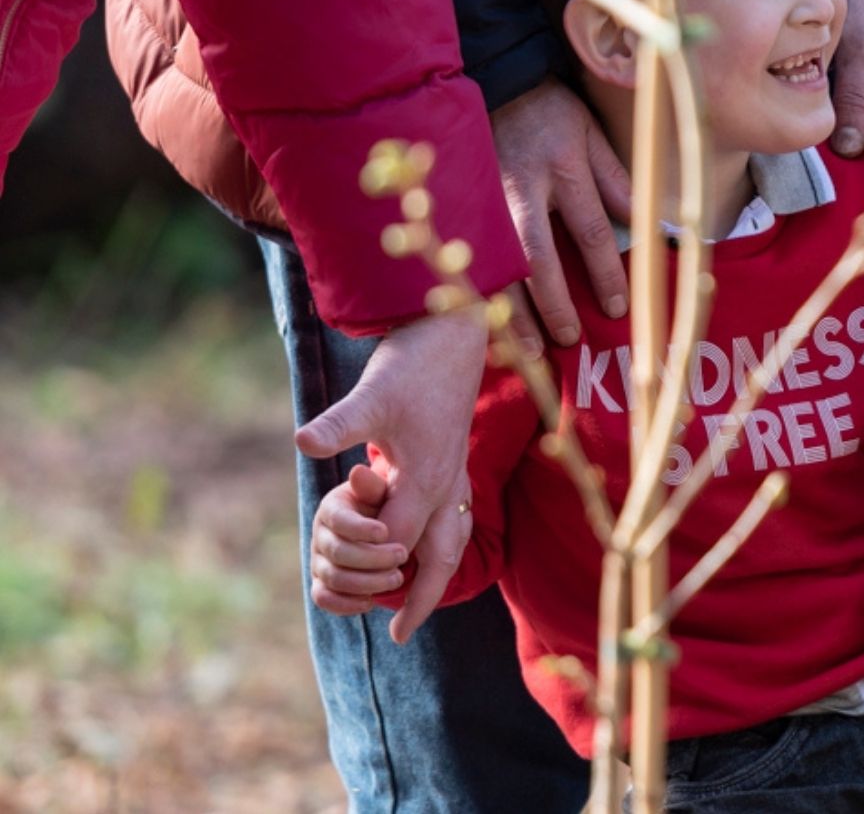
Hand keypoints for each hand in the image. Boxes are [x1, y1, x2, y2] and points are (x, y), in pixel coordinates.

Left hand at [294, 306, 484, 642]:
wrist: (453, 335)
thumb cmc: (412, 364)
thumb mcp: (372, 393)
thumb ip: (340, 423)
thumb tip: (303, 441)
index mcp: (426, 475)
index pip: (398, 540)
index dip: (371, 565)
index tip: (345, 588)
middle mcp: (446, 482)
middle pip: (441, 556)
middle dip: (422, 597)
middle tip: (399, 636)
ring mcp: (454, 475)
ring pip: (451, 540)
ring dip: (431, 574)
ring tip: (411, 605)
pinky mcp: (452, 464)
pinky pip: (450, 521)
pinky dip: (435, 547)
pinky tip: (416, 552)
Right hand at [310, 464, 408, 614]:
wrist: (386, 525)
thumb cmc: (387, 505)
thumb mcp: (385, 492)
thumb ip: (374, 486)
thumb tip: (358, 473)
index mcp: (332, 508)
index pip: (336, 519)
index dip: (359, 528)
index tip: (386, 532)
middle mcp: (320, 534)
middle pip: (336, 552)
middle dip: (371, 558)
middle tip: (402, 556)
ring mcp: (319, 560)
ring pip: (332, 578)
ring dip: (366, 582)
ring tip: (397, 578)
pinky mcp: (323, 583)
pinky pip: (323, 598)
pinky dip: (345, 603)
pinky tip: (370, 600)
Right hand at [491, 77, 633, 345]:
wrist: (493, 80)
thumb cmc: (550, 111)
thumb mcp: (592, 134)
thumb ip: (617, 180)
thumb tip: (651, 222)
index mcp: (564, 168)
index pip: (590, 230)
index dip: (606, 272)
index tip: (617, 306)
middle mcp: (523, 188)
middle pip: (538, 256)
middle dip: (554, 302)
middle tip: (570, 338)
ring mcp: (485, 198)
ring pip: (497, 264)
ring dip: (511, 312)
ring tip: (527, 351)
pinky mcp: (459, 205)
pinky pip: (467, 257)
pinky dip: (475, 293)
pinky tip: (480, 324)